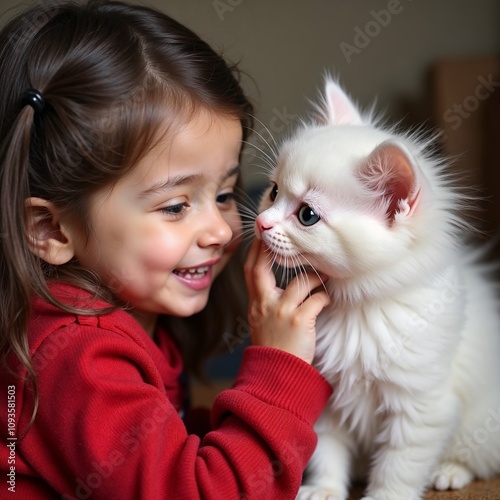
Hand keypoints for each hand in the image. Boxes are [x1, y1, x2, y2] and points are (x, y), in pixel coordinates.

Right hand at [244, 239, 329, 363]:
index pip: (250, 272)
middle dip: (271, 251)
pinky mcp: (299, 322)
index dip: (255, 253)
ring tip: (323, 277)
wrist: (278, 375)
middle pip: (262, 270)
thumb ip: (266, 302)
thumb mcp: (261, 322)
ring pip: (300, 282)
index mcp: (256, 304)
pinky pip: (317, 300)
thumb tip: (278, 285)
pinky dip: (324, 297)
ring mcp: (281, 312)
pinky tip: (327, 299)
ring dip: (314, 277)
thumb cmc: (274, 347)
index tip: (262, 238)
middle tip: (286, 240)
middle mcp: (265, 305)